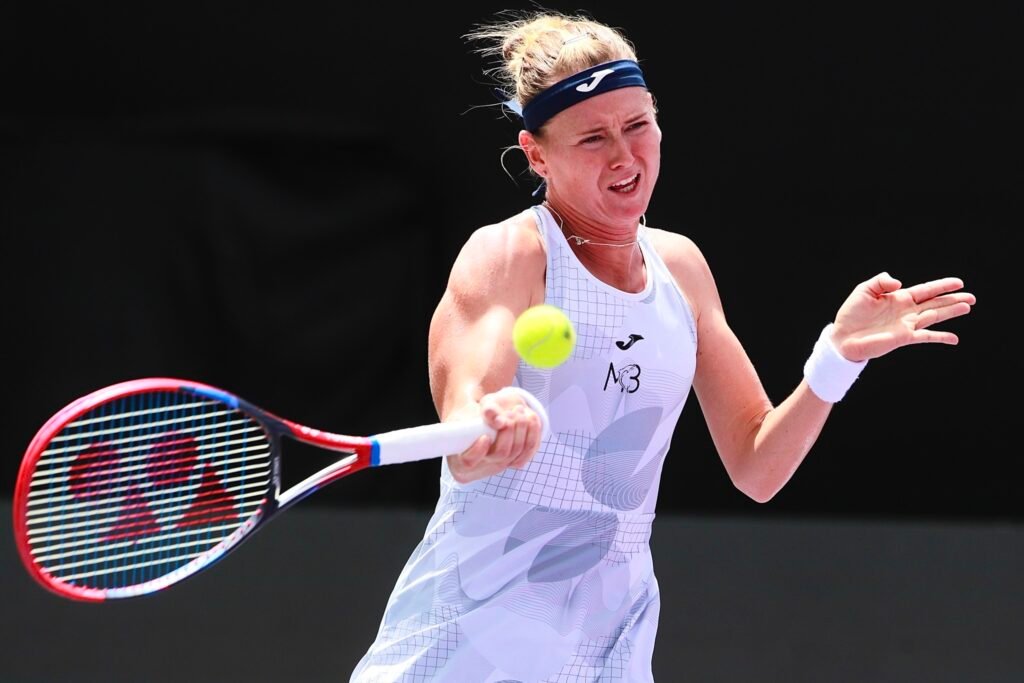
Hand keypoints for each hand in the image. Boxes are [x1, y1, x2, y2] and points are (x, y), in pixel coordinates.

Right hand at [446, 387, 544, 483]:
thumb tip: (499, 421)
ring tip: (518, 410)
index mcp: (460, 461)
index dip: (477, 451)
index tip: (485, 436)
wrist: (482, 418)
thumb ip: (486, 413)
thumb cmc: (472, 414)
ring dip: (521, 430)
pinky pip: (527, 453)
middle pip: (499, 455)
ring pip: (515, 454)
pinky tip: (529, 417)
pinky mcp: (513, 463)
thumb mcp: (469, 411)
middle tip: (509, 412)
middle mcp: (479, 469)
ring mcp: (498, 467)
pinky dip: (532, 434)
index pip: (468, 462)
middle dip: (507, 432)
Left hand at [832, 272, 975, 360]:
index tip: (958, 282)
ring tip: (967, 306)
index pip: (925, 290)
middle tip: (972, 297)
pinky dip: (940, 337)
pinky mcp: (903, 338)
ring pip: (934, 316)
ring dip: (951, 312)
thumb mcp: (864, 290)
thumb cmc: (851, 313)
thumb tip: (899, 283)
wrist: (842, 336)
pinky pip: (925, 337)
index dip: (941, 285)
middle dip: (953, 299)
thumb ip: (881, 282)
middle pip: (935, 303)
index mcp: (899, 298)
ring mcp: (907, 325)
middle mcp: (906, 311)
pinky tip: (954, 339)